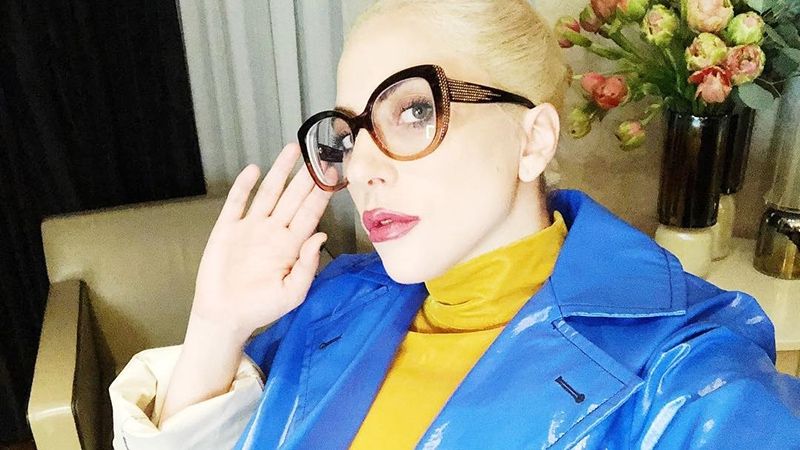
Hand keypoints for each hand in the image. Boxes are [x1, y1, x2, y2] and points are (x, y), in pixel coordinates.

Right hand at [190, 142, 334, 342]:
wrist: (225, 316)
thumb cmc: (261, 308)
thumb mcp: (292, 293)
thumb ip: (308, 266)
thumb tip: (321, 236)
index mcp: (292, 246)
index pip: (310, 213)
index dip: (322, 194)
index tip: (334, 175)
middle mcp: (274, 231)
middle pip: (293, 197)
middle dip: (306, 176)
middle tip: (319, 153)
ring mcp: (251, 227)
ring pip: (269, 193)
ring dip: (280, 171)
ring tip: (293, 150)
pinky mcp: (228, 229)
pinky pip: (237, 202)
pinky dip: (245, 185)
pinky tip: (254, 170)